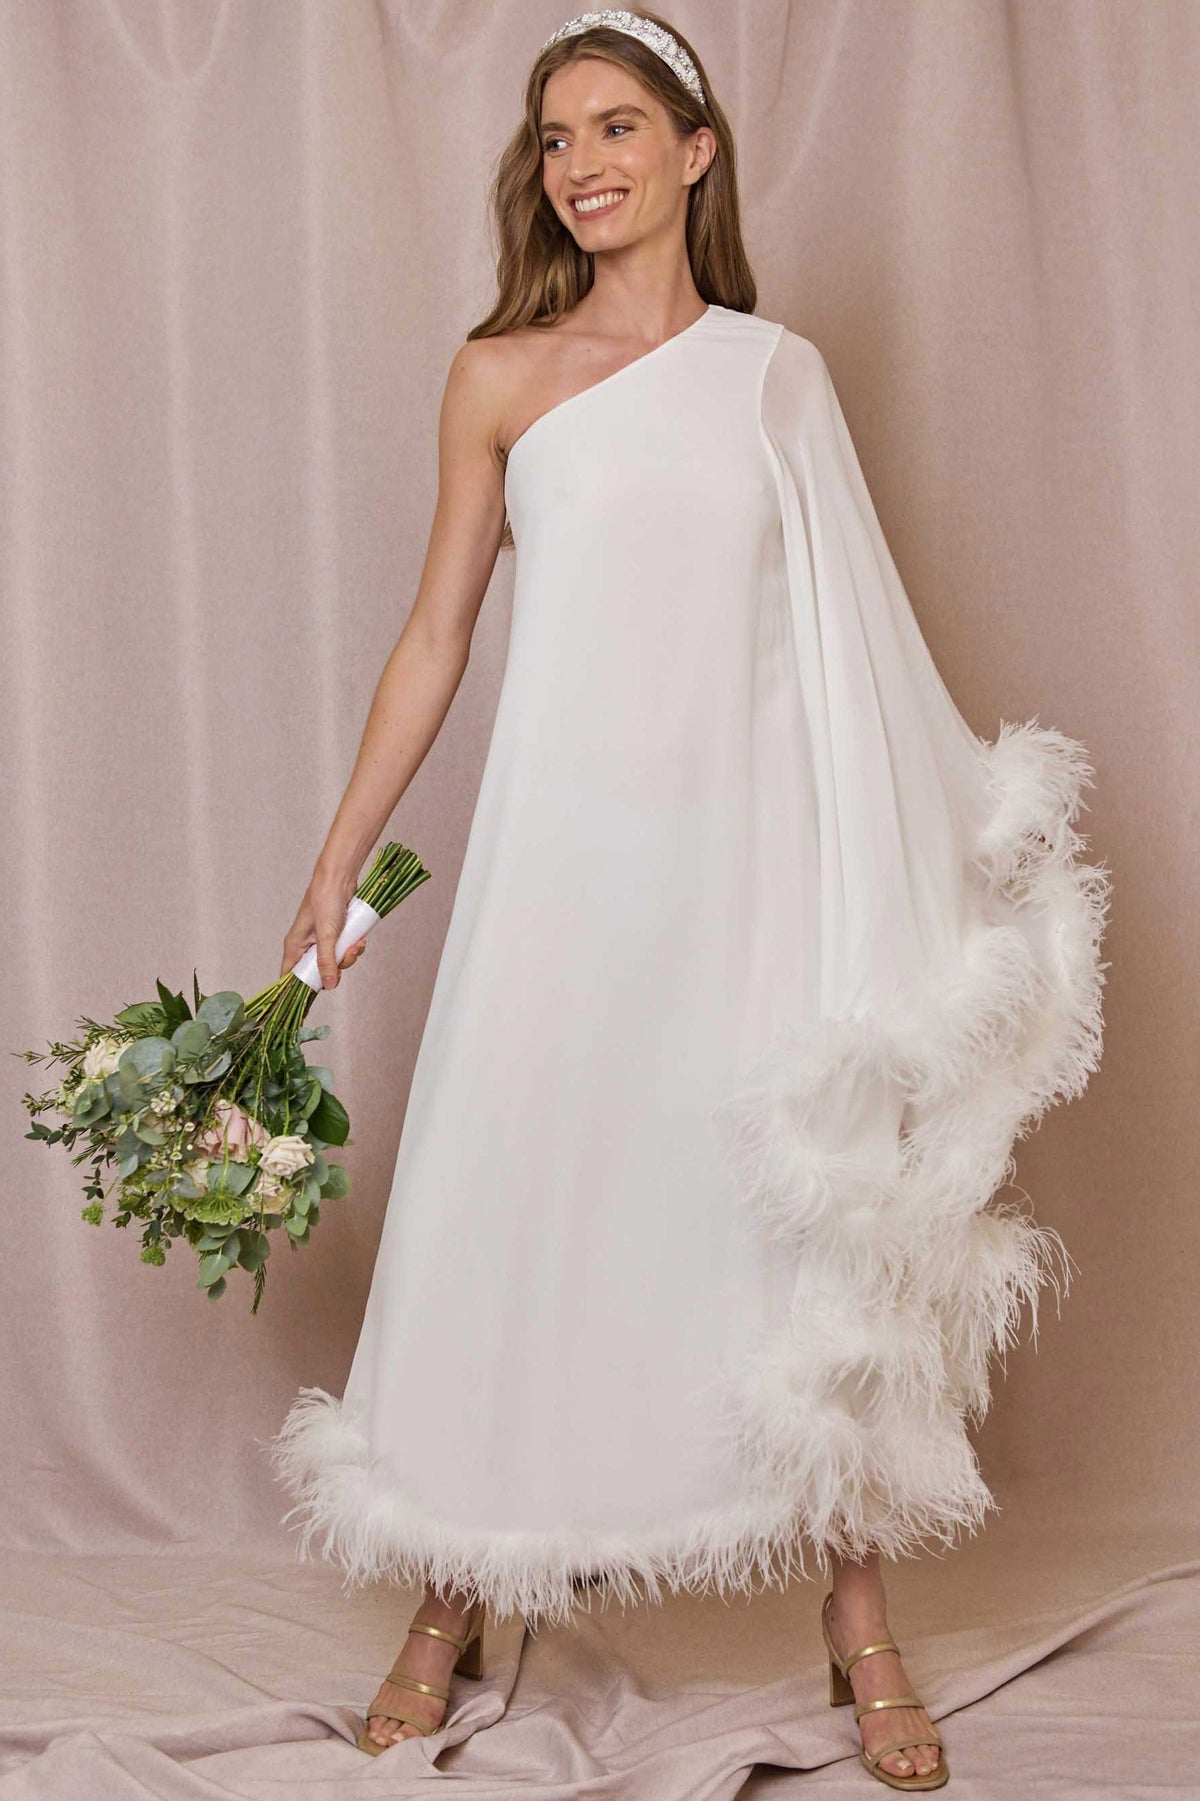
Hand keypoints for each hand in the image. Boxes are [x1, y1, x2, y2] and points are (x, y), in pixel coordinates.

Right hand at [280, 867, 369, 989]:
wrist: (340, 878)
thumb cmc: (325, 900)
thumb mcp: (327, 935)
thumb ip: (327, 961)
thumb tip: (329, 985)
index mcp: (295, 946)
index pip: (289, 976)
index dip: (296, 991)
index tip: (305, 1007)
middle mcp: (306, 946)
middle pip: (319, 972)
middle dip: (337, 967)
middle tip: (347, 954)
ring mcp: (322, 941)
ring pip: (335, 962)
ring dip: (349, 955)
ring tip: (357, 943)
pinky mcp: (336, 935)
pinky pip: (344, 950)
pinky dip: (353, 947)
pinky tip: (360, 939)